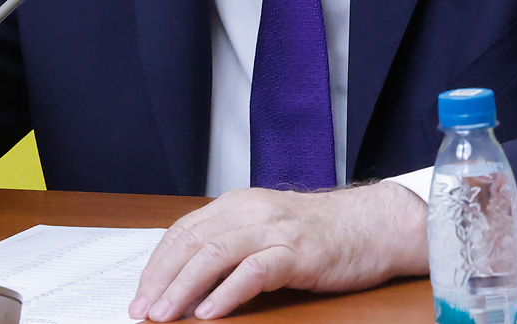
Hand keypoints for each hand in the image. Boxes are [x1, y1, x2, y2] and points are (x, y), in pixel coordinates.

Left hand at [128, 182, 427, 320]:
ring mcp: (275, 229)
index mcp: (237, 204)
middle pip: (191, 243)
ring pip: (214, 254)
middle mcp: (251, 210)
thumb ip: (231, 245)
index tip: (140, 294)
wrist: (376, 223)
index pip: (182, 232)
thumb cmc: (322, 233)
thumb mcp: (266, 229)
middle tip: (142, 310)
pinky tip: (209, 312)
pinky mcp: (298, 251)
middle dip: (160, 280)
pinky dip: (226, 293)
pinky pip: (254, 271)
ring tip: (165, 314)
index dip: (156, 265)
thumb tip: (186, 280)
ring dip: (183, 288)